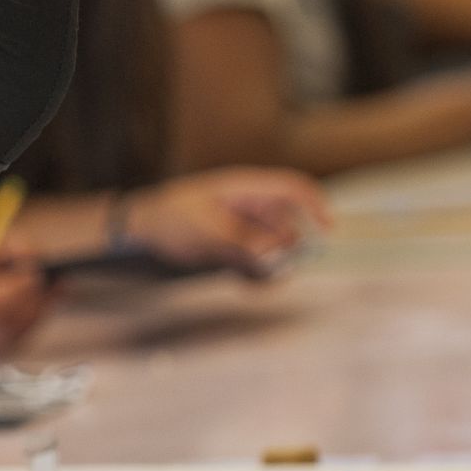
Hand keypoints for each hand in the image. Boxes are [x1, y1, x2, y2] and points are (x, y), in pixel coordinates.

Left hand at [122, 168, 330, 272]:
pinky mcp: (237, 247)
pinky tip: (245, 283)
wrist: (143, 227)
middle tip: (271, 268)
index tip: (328, 228)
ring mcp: (245, 227)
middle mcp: (251, 207)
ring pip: (276, 248)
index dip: (315, 203)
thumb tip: (276, 251)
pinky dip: (258, 274)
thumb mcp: (206, 228)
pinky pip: (259, 262)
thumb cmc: (171, 217)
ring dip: (272, 265)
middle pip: (288, 225)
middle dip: (287, 248)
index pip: (291, 188)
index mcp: (246, 188)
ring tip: (251, 279)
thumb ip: (243, 240)